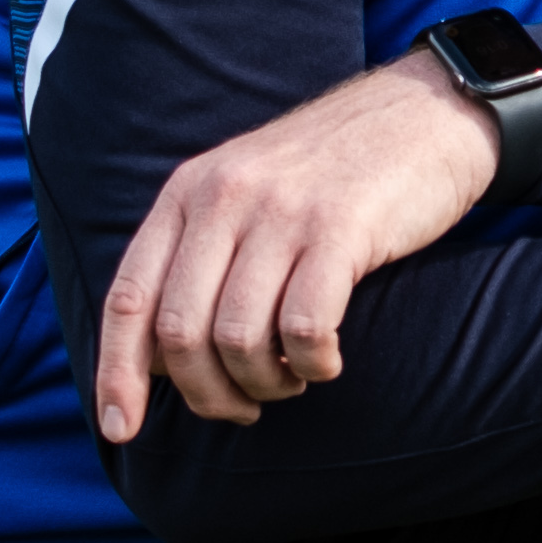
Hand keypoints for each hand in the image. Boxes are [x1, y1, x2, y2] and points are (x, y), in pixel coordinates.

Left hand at [94, 56, 503, 437]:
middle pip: (179, 331)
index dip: (116, 373)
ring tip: (291, 380)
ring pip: (238, 338)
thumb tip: (156, 359)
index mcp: (188, 192)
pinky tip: (326, 361)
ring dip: (264, 383)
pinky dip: (311, 364)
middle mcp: (225, 197)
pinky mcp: (342, 227)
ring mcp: (282, 211)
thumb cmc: (337, 174)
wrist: (426, 113)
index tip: (119, 429)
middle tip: (243, 408)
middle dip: (206, 392)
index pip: (128, 298)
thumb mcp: (247, 192)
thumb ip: (199, 256)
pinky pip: (305, 327)